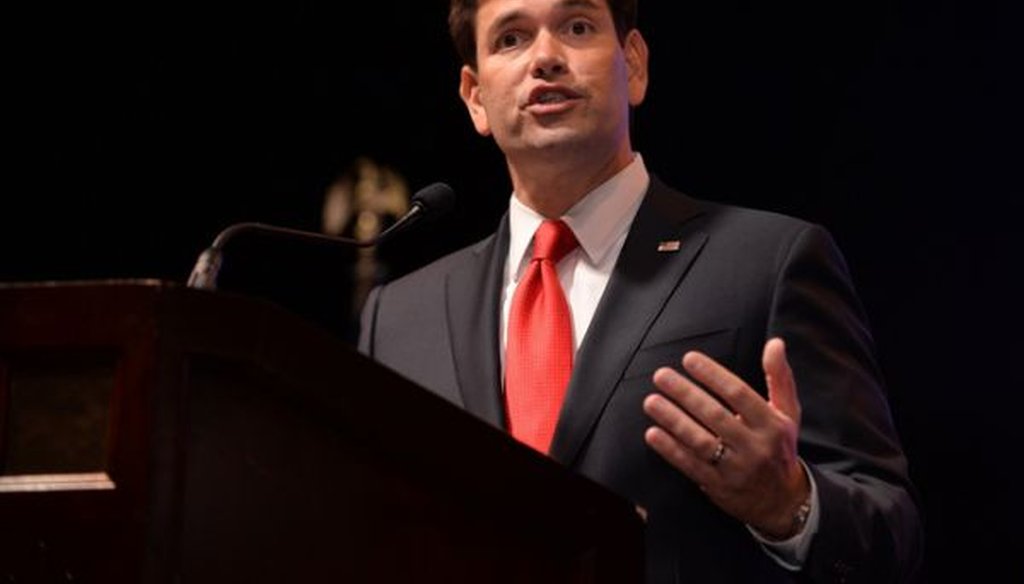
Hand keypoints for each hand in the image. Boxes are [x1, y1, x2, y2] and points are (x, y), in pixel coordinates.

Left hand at [642, 338, 809, 537]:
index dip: (712, 375)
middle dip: (686, 393)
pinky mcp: (718, 486)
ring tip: (651, 401)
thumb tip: (775, 343)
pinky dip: (670, 450)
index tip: (689, 359)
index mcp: (772, 424)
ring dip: (673, 420)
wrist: (782, 502)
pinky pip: (691, 465)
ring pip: (700, 441)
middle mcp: (755, 446)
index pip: (739, 394)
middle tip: (661, 375)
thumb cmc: (780, 448)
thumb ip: (780, 377)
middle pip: (715, 415)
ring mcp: (736, 468)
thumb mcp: (788, 413)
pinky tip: (652, 433)